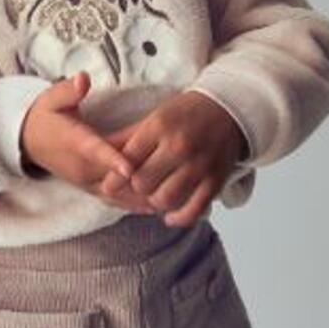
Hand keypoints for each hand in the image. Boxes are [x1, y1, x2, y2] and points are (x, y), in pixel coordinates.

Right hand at [20, 73, 160, 213]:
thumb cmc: (45, 116)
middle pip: (114, 178)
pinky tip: (159, 206)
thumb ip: (68, 90)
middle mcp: (82, 169)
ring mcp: (87, 183)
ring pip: (118, 195)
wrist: (29, 142)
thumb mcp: (52, 98)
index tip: (129, 167)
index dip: (112, 160)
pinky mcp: (92, 190)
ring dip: (143, 196)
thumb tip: (82, 80)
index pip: (95, 151)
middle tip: (172, 177)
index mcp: (74, 143)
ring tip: (174, 197)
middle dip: (140, 179)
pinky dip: (136, 205)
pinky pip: (116, 201)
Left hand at [94, 92, 247, 226]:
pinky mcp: (215, 181)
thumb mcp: (155, 117)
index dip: (114, 176)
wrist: (230, 109)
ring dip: (155, 203)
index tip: (110, 184)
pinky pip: (192, 210)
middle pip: (142, 183)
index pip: (126, 160)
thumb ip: (128, 139)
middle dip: (135, 188)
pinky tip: (169, 215)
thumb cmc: (185, 114)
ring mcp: (199, 165)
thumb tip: (98, 156)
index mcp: (159, 126)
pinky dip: (178, 218)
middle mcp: (179, 146)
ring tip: (154, 196)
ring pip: (165, 200)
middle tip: (136, 188)